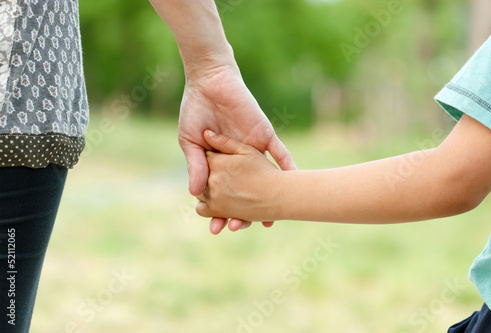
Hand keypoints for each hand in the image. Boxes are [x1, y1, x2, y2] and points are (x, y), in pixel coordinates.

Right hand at [177, 64, 295, 233]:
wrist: (209, 82)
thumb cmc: (195, 111)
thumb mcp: (191, 142)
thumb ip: (195, 166)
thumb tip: (194, 194)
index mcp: (221, 164)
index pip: (224, 193)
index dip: (220, 211)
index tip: (216, 229)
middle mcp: (240, 161)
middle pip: (246, 193)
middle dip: (242, 212)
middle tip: (237, 228)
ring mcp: (254, 150)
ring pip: (265, 179)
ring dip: (268, 199)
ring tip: (267, 221)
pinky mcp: (265, 136)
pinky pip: (280, 154)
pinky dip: (287, 169)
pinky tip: (293, 187)